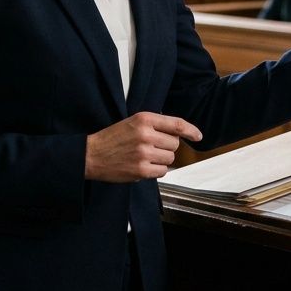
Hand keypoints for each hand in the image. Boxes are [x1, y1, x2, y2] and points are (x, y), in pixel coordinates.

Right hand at [85, 112, 201, 181]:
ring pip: (170, 158)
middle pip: (175, 144)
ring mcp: (144, 153)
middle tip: (151, 147)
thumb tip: (179, 133)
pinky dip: (156, 171)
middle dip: (167, 147)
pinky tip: (143, 166)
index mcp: (144, 119)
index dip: (191, 130)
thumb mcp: (133, 122)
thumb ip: (155, 125)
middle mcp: (146, 134)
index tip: (198, 136)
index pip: (176, 124)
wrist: (91, 155)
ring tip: (144, 157)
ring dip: (161, 160)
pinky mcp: (141, 170)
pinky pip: (162, 172)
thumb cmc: (113, 138)